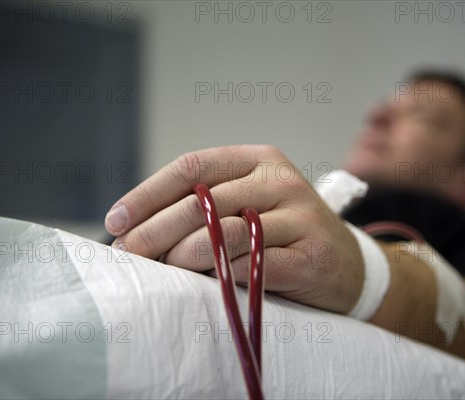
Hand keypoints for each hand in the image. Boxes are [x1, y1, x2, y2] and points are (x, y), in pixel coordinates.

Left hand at [105, 145, 363, 313]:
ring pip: (227, 232)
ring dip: (185, 254)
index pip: (193, 167)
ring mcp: (301, 216)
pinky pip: (256, 265)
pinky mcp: (313, 254)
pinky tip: (207, 283)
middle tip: (128, 254)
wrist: (348, 265)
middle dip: (155, 230)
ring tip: (164, 269)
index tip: (116, 222)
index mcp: (260, 159)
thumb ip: (208, 208)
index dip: (148, 194)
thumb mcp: (251, 205)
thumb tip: (138, 229)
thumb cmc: (286, 235)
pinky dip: (225, 276)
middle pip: (203, 201)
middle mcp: (281, 180)